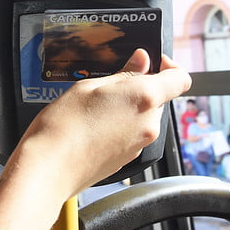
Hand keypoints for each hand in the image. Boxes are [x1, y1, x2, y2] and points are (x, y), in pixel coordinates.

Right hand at [19, 48, 191, 197]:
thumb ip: (123, 73)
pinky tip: (94, 125)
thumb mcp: (89, 86)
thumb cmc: (64, 126)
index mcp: (144, 98)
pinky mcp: (129, 159)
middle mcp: (149, 124)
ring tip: (95, 107)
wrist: (49, 169)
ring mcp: (140, 144)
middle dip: (139, 88)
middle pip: (159, 98)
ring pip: (144, 116)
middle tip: (108, 84)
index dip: (168, 66)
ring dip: (127, 107)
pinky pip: (132, 133)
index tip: (148, 62)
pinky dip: (119, 125)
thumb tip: (142, 60)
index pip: (180, 78)